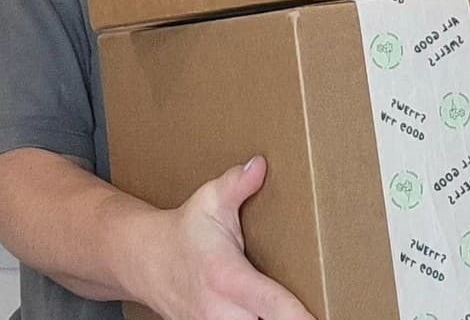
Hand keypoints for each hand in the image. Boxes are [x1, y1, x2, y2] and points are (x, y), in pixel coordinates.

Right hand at [142, 156, 315, 319]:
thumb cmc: (184, 231)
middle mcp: (221, 312)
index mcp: (227, 277)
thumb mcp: (209, 201)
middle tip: (322, 304)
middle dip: (290, 319)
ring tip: (297, 310)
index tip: (319, 319)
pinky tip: (267, 312)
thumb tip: (260, 165)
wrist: (146, 261)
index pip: (272, 304)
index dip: (297, 316)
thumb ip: (236, 184)